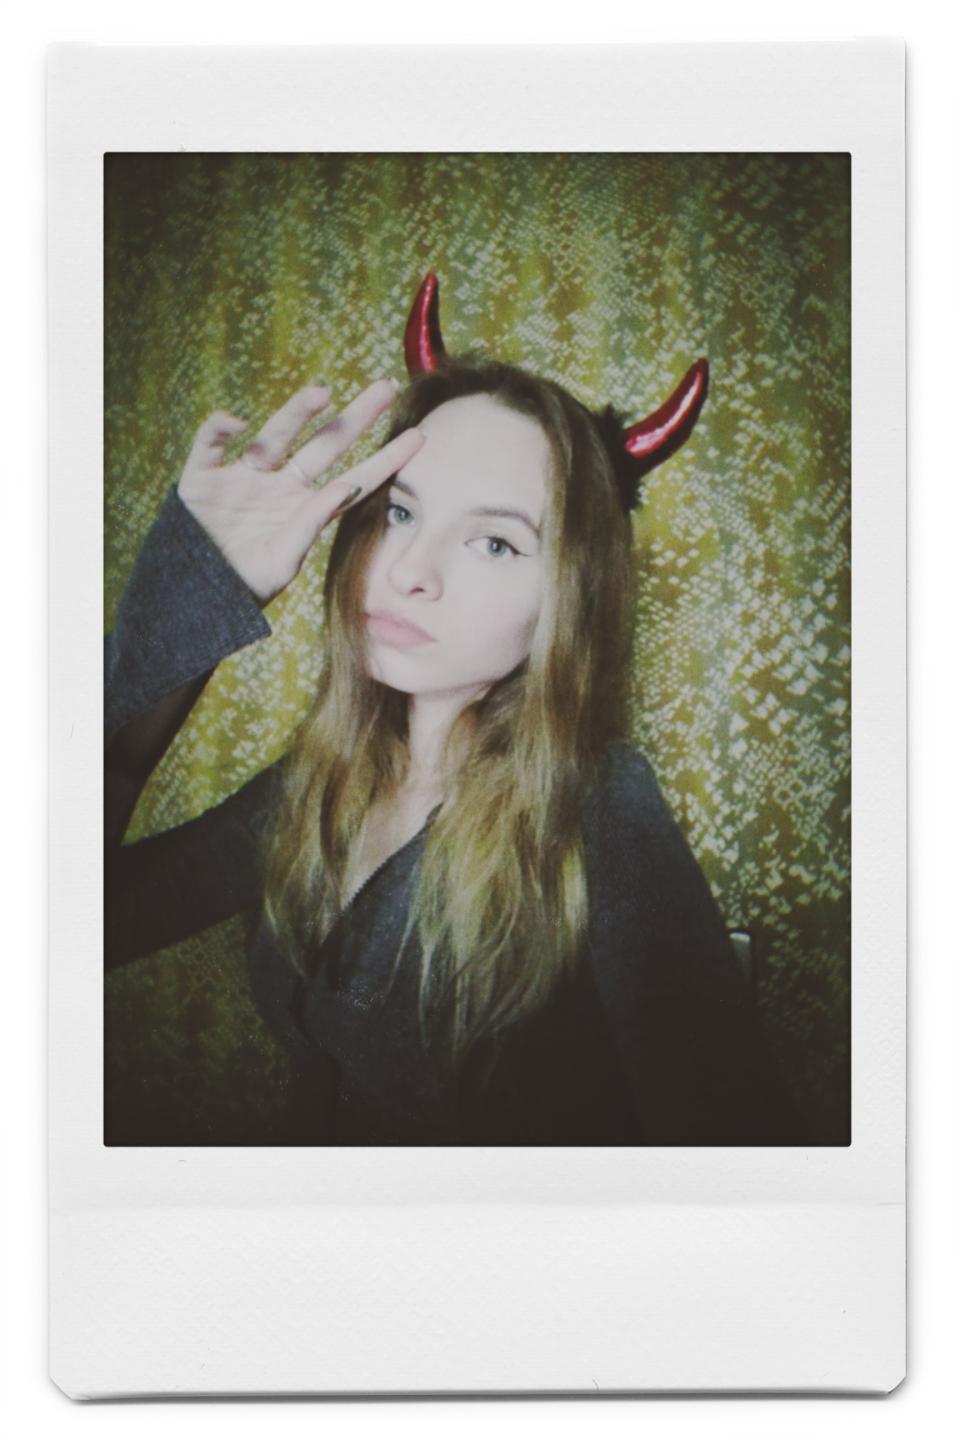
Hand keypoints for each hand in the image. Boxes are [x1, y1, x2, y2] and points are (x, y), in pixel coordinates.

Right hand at [177, 378, 422, 604]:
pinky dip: (219, 429)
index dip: (385, 459)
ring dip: (295, 412)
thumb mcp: (284, 560)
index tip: (420, 438)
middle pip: (323, 444)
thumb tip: (345, 484)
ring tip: (321, 393)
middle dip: (354, 417)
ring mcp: (242, 477)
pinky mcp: (201, 477)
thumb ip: (311, 524)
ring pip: (272, 436)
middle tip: (385, 388)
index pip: (354, 477)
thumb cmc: (245, 586)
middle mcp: (279, 485)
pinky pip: (210, 444)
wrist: (193, 598)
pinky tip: (237, 423)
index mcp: (305, 507)